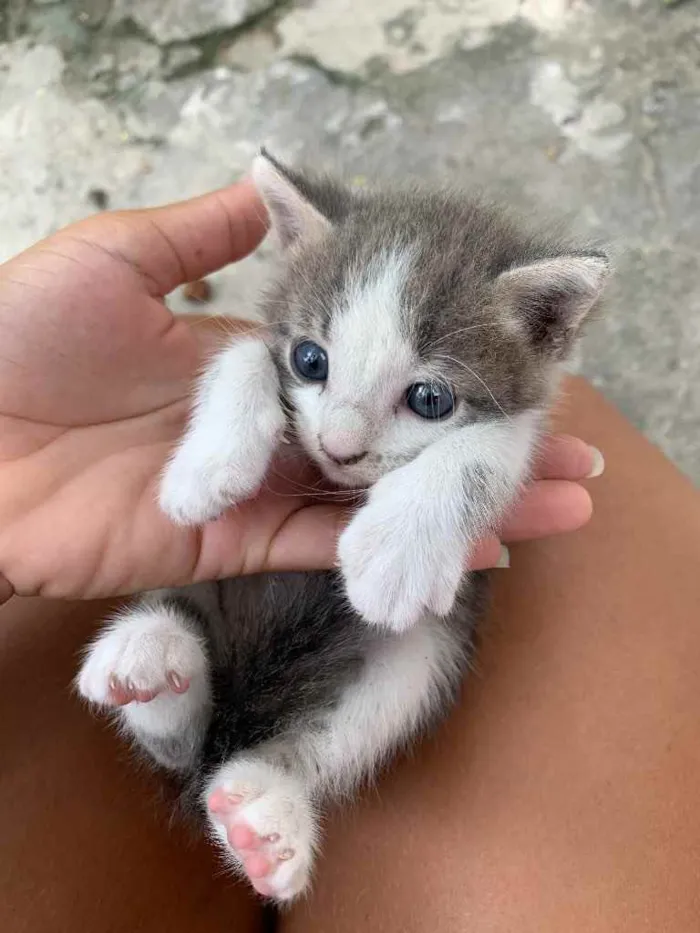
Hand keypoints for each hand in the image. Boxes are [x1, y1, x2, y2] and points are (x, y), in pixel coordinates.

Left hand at [0, 181, 596, 604]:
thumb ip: (204, 235)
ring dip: (460, 501)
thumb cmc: (18, 334)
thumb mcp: (116, 257)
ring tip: (551, 499)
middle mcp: (268, 427)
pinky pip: (328, 546)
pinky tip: (476, 546)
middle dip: (473, 441)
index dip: (433, 359)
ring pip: (376, 498)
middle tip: (566, 444)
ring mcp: (254, 492)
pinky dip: (398, 543)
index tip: (509, 356)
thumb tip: (272, 180)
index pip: (365, 359)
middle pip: (389, 436)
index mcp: (247, 357)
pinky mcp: (233, 546)